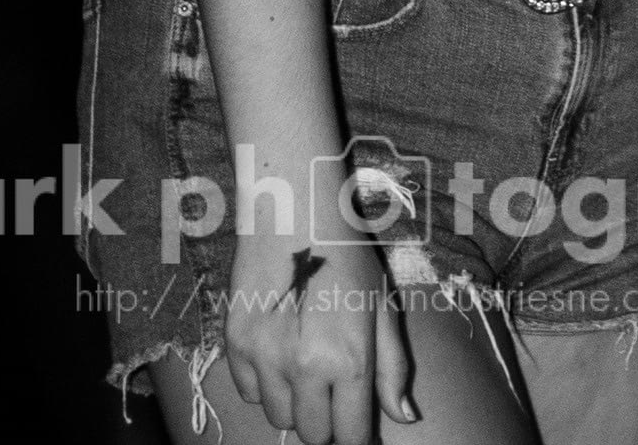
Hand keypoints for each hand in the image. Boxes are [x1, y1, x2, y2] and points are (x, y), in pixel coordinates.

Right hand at [222, 231, 415, 442]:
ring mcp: (265, 359)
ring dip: (296, 404)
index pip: (350, 434)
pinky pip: (249, 394)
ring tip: (307, 367)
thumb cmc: (349, 258)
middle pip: (312, 435)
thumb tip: (403, 417)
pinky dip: (265, 385)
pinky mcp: (234, 346)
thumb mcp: (384, 307)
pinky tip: (280, 353)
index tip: (357, 427)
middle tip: (334, 393)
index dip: (356, 437)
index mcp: (350, 360)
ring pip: (279, 418)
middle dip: (327, 422)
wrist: (294, 215)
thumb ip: (392, 368)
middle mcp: (305, 368)